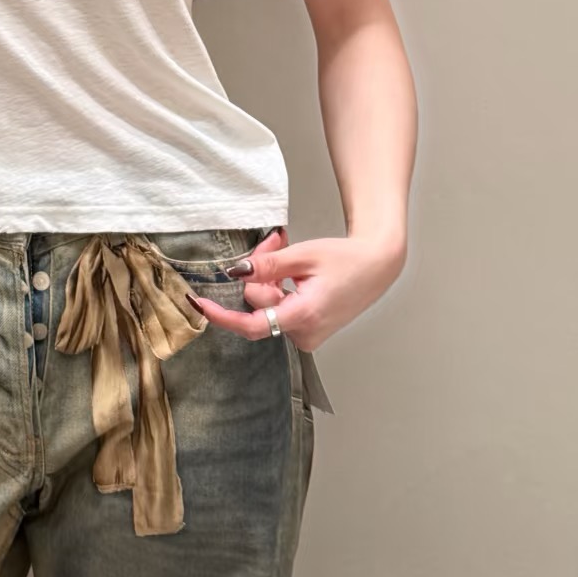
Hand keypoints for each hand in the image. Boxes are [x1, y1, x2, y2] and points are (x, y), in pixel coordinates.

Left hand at [185, 226, 405, 350]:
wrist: (378, 265)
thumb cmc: (348, 259)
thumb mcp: (303, 256)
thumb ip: (266, 266)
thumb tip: (234, 272)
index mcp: (303, 316)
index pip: (250, 325)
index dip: (221, 315)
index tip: (199, 304)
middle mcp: (305, 333)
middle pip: (259, 306)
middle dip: (258, 273)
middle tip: (273, 242)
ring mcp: (308, 334)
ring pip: (268, 306)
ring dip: (270, 277)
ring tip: (284, 248)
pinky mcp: (309, 330)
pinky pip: (280, 310)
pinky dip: (279, 287)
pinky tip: (291, 269)